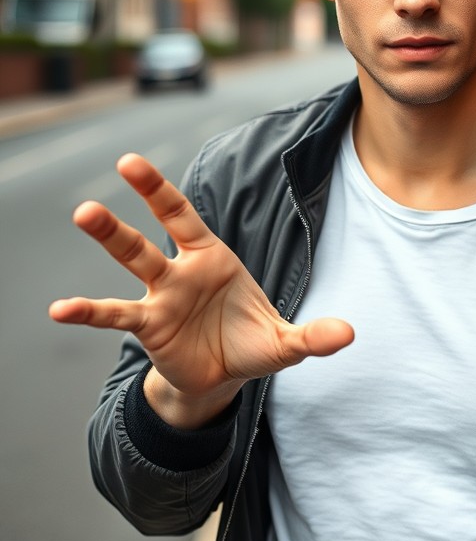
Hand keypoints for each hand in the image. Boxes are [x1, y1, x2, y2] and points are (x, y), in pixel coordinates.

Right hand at [49, 153, 353, 425]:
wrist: (224, 378)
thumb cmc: (250, 344)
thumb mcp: (286, 343)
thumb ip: (313, 336)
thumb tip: (348, 333)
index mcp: (211, 258)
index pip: (182, 215)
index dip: (159, 190)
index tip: (130, 163)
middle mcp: (180, 270)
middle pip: (151, 232)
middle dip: (136, 203)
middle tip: (116, 169)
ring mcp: (160, 297)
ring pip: (131, 263)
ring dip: (110, 238)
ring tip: (83, 212)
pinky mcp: (149, 327)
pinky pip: (115, 316)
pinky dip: (88, 312)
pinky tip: (60, 309)